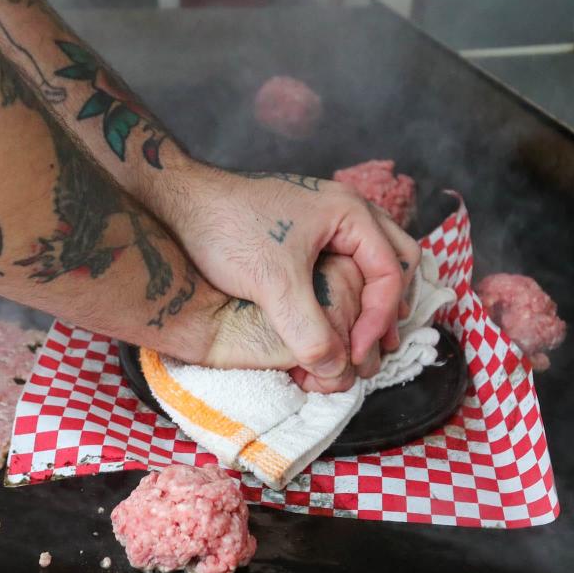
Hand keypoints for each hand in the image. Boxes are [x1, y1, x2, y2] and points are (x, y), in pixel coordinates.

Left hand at [154, 163, 420, 391]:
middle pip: (395, 258)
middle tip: (377, 345)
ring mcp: (323, 217)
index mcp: (349, 211)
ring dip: (372, 298)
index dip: (380, 318)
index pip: (391, 271)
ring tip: (359, 338)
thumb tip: (337, 370)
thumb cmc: (226, 230)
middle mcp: (344, 209)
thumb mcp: (273, 284)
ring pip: (370, 259)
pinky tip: (328, 318)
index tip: (358, 354)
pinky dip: (348, 290)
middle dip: (390, 304)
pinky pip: (344, 260)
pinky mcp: (301, 231)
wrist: (177, 202)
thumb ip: (309, 329)